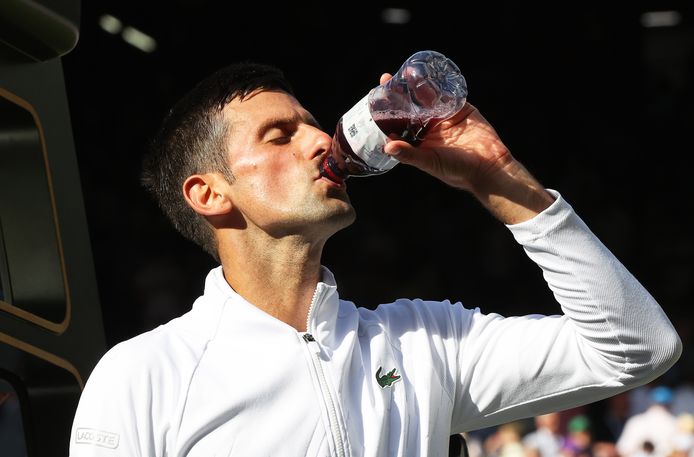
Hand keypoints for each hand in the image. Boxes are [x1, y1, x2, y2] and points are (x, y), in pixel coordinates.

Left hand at [378, 73, 511, 192]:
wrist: (489, 165)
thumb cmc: (457, 170)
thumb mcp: (430, 162)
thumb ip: (409, 154)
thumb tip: (386, 147)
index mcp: (419, 141)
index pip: (399, 124)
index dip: (387, 113)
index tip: (374, 101)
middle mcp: (429, 128)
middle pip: (410, 107)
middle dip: (398, 94)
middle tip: (385, 79)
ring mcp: (445, 117)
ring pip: (427, 98)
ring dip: (416, 85)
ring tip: (404, 72)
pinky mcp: (460, 108)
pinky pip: (447, 93)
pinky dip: (438, 84)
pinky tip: (428, 73)